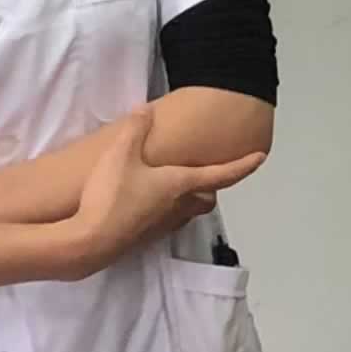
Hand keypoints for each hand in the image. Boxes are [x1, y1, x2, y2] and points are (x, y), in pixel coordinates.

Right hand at [64, 109, 264, 275]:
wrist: (89, 241)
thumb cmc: (112, 195)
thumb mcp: (120, 154)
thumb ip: (135, 129)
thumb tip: (145, 109)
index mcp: (181, 184)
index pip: (222, 174)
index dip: (243, 165)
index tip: (261, 158)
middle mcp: (180, 207)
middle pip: (207, 198)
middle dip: (209, 187)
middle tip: (202, 173)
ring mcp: (163, 226)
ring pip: (187, 211)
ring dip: (188, 199)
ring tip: (173, 185)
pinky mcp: (146, 238)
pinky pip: (166, 221)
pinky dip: (166, 210)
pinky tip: (145, 203)